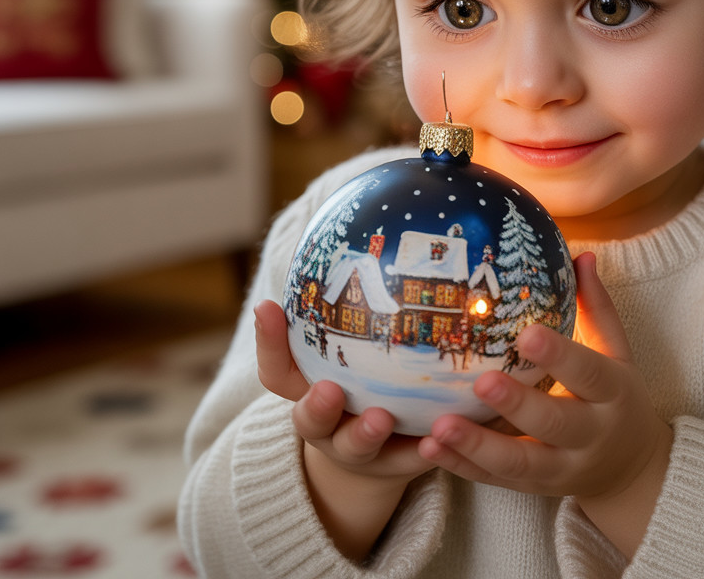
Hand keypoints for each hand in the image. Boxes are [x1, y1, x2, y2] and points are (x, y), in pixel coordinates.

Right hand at [254, 299, 433, 560]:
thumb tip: (341, 239)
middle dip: (316, 406)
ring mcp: (361, 449)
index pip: (277, 368)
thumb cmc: (363, 384)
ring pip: (357, 445)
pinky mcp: (400, 464)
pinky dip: (421, 451)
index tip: (268, 307)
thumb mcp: (343, 352)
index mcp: (307, 393)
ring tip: (383, 418)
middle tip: (328, 391)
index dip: (269, 340)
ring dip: (366, 432)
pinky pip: (410, 460)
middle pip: (310, 420)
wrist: (386, 452)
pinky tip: (435, 438)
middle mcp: (327, 424)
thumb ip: (339, 311)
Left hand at [417, 252, 672, 555]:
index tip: (528, 334)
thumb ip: (597, 307)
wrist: (632, 470)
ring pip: (521, 464)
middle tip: (480, 382)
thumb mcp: (619, 353)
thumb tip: (581, 254)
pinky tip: (431, 447)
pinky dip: (464, 467)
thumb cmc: (618, 398)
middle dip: (517, 405)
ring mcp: (563, 468)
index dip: (560, 356)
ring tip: (439, 427)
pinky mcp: (537, 489)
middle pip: (554, 424)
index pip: (589, 374)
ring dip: (478, 446)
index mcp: (613, 394)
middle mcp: (591, 435)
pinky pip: (498, 482)